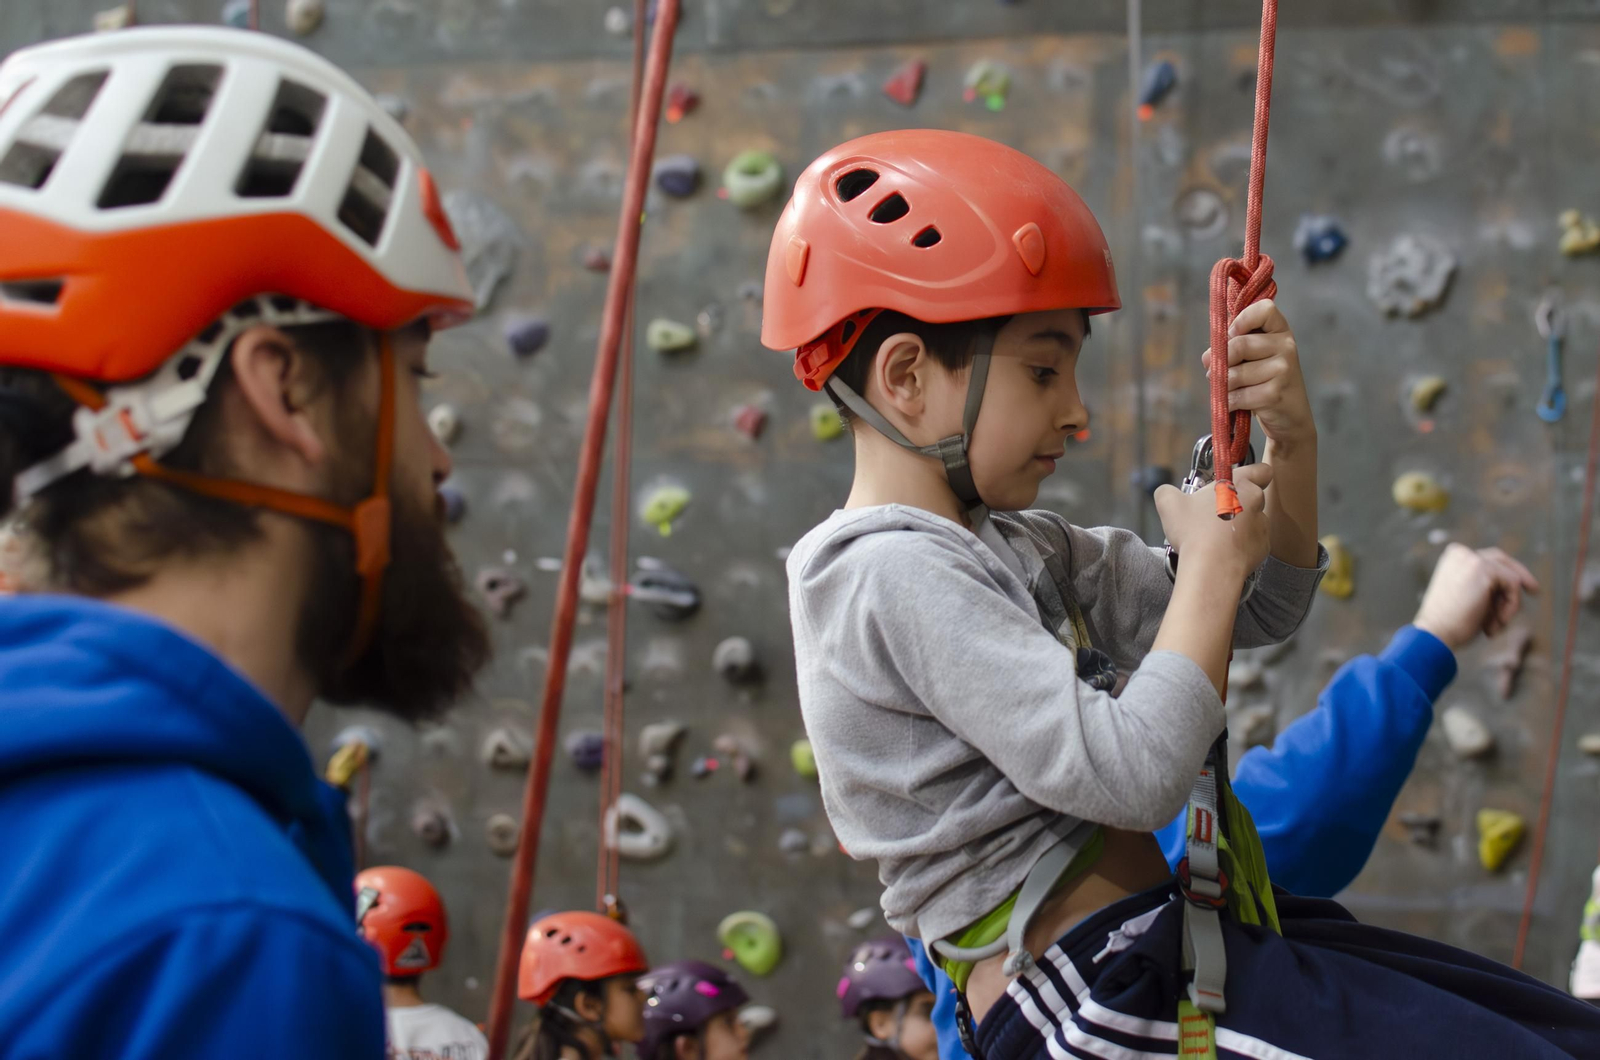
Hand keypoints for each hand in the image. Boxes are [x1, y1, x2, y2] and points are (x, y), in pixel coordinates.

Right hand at [1156, 463, 1272, 585]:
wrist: (1211, 568)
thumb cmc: (1194, 531)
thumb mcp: (1168, 503)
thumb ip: (1167, 491)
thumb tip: (1166, 492)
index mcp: (1240, 485)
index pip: (1262, 470)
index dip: (1254, 474)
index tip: (1238, 483)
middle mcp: (1256, 503)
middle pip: (1252, 498)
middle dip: (1236, 503)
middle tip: (1213, 514)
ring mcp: (1262, 527)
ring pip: (1252, 521)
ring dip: (1238, 526)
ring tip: (1216, 537)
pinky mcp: (1263, 549)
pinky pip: (1252, 543)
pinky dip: (1240, 545)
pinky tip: (1222, 551)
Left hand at [1201, 299, 1313, 449]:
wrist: (1290, 417)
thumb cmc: (1265, 382)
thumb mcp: (1255, 357)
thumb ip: (1234, 346)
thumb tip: (1209, 356)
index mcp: (1281, 331)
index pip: (1264, 309)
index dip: (1242, 320)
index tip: (1232, 335)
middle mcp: (1286, 346)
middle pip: (1238, 345)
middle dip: (1220, 362)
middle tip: (1215, 372)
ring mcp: (1283, 370)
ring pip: (1234, 374)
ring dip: (1223, 385)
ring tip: (1230, 389)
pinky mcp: (1275, 394)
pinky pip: (1237, 395)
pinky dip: (1229, 402)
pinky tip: (1236, 404)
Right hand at [1413, 544, 1539, 649]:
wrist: (1435, 633)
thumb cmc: (1449, 622)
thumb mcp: (1465, 596)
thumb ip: (1484, 585)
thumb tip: (1515, 585)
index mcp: (1452, 558)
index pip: (1488, 560)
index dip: (1503, 579)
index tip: (1514, 595)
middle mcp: (1461, 553)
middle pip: (1501, 559)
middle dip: (1519, 575)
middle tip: (1535, 591)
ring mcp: (1472, 559)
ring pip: (1510, 576)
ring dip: (1509, 603)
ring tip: (1493, 625)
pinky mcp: (1484, 570)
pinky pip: (1514, 584)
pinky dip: (1511, 606)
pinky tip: (1497, 622)